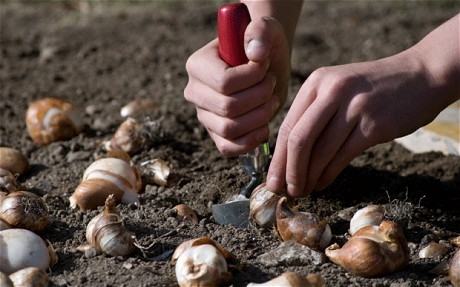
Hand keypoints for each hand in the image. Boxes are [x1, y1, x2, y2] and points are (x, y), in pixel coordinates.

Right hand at [184, 17, 290, 155]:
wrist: (266, 65)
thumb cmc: (263, 45)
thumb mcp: (267, 29)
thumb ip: (260, 31)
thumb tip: (255, 54)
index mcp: (198, 65)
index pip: (224, 82)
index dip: (253, 78)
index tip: (265, 66)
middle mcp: (194, 92)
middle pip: (228, 108)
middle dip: (259, 97)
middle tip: (271, 84)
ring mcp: (204, 115)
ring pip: (229, 129)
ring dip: (259, 117)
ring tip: (270, 100)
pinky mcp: (216, 134)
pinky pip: (228, 148)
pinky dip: (251, 141)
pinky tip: (265, 126)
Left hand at [266, 50, 448, 196]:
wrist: (421, 75)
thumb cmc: (372, 89)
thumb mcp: (337, 87)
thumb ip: (313, 114)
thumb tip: (287, 155)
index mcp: (317, 82)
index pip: (287, 126)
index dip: (276, 158)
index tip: (271, 179)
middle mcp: (332, 91)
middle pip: (298, 140)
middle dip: (287, 171)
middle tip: (282, 191)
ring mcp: (354, 107)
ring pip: (320, 152)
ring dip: (307, 177)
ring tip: (302, 191)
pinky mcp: (374, 125)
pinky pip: (342, 157)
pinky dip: (327, 175)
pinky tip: (321, 184)